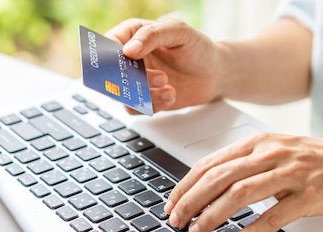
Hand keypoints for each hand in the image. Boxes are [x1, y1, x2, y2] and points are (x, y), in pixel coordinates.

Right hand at [105, 18, 223, 113]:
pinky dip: (153, 104)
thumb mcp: (180, 32)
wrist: (214, 74)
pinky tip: (170, 94)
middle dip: (130, 78)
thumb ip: (153, 35)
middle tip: (157, 76)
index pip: (108, 43)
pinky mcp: (144, 98)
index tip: (127, 62)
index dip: (110, 55)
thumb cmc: (197, 48)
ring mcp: (136, 79)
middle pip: (110, 72)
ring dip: (144, 93)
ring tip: (168, 85)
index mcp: (132, 34)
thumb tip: (128, 49)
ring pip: (122, 93)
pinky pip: (136, 107)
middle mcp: (130, 58)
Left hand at [164, 133, 322, 231]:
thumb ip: (246, 162)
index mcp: (259, 142)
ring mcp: (290, 173)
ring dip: (213, 215)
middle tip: (177, 220)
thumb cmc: (317, 159)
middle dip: (191, 201)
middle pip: (219, 177)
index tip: (172, 201)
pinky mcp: (308, 195)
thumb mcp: (277, 149)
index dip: (186, 184)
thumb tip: (210, 183)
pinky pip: (273, 216)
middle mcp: (271, 154)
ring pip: (240, 194)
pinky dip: (250, 231)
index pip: (211, 162)